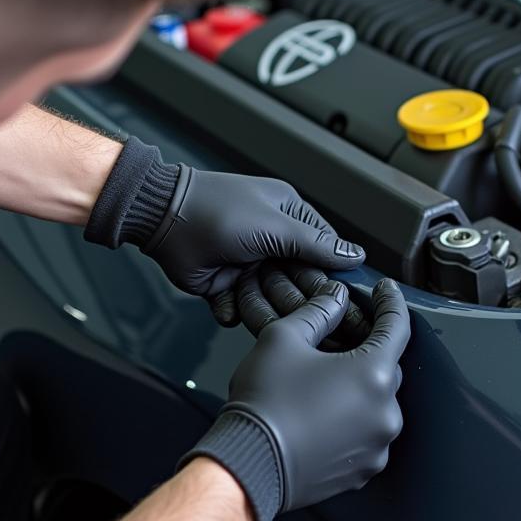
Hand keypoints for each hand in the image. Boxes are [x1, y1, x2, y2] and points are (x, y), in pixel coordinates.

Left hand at [84, 137, 364, 324]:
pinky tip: (225, 299)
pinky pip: (241, 308)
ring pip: (270, 299)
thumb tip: (358, 255)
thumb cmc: (221, 212)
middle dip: (293, 293)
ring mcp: (248, 265)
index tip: (339, 298)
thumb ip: (317, 245)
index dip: (330, 274)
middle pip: (298, 280)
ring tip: (248, 294)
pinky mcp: (226, 286)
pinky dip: (233, 308)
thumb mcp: (277, 226)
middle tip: (297, 308)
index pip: (323, 249)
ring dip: (261, 304)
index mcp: (289, 216)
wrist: (163, 221)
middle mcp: (271, 241)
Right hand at [182, 279, 409, 520]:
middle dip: (365, 353)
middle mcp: (386, 412)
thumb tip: (336, 298)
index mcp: (374, 374)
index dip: (391, 303)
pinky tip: (321, 418)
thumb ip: (318, 312)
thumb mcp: (283, 339)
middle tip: (335, 346)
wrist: (248, 465)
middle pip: (386, 368)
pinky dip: (351, 423)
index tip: (386, 291)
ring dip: (357, 392)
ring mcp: (378, 446)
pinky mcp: (364, 471)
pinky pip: (366, 436)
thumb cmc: (264, 403)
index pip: (397, 327)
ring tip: (320, 389)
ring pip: (376, 404)